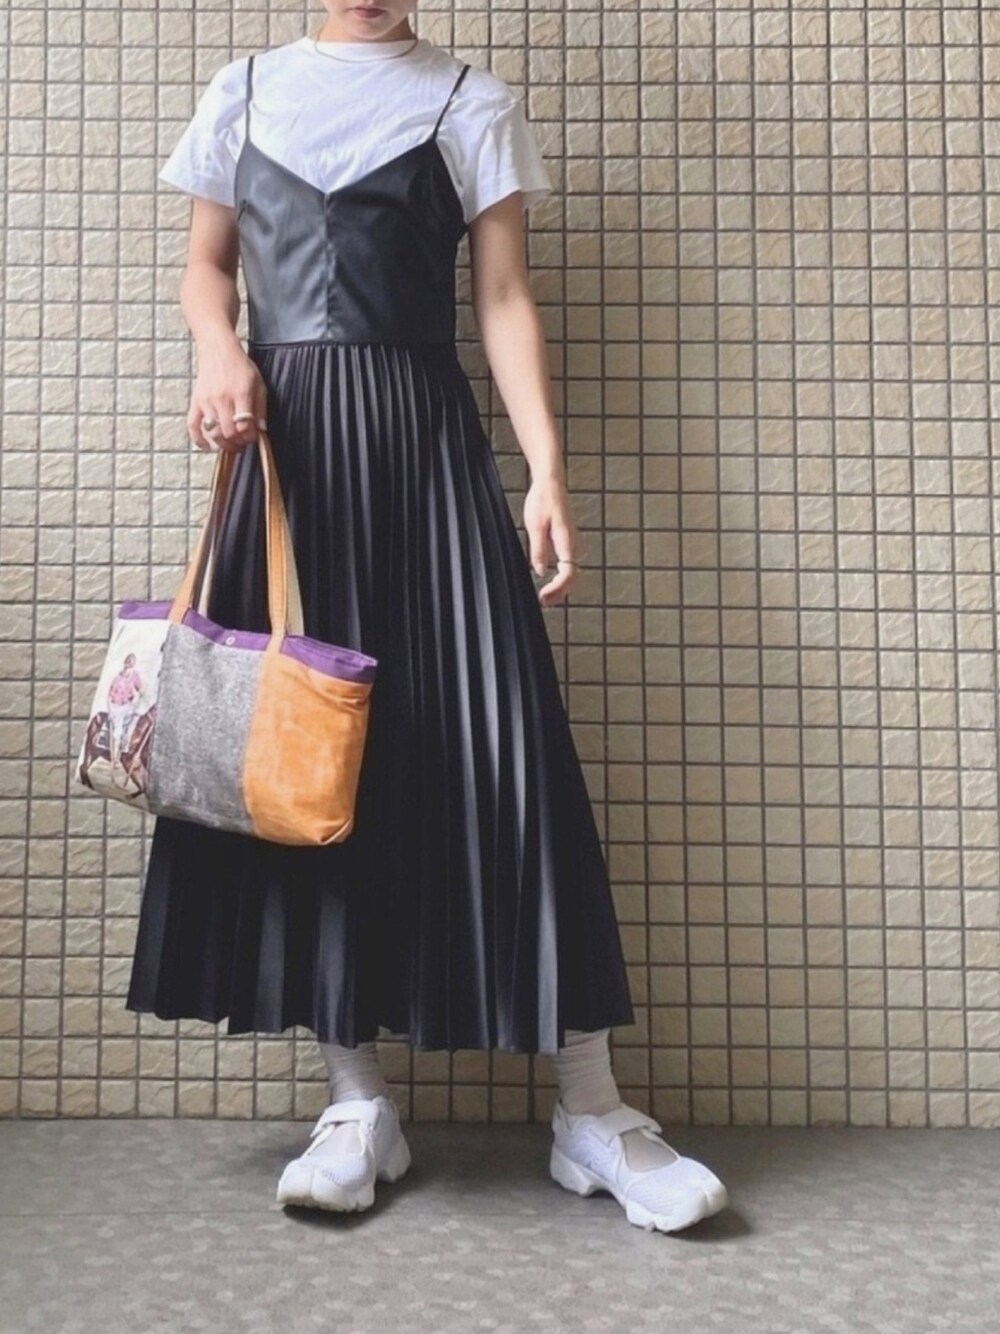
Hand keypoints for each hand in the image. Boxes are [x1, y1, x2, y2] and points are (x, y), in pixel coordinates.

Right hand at [188, 341, 268, 453]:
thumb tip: (261, 430)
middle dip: (238, 443)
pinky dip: (198, 440)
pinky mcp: (196, 401)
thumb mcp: (259, 384)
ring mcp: (207, 401)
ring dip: (223, 444)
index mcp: (240, 394)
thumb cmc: (240, 366)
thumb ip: (261, 408)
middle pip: (229, 433)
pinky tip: (207, 447)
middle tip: (243, 443)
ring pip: (213, 432)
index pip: (244, 426)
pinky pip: (192, 425)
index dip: (250, 437)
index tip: (253, 436)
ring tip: (231, 444)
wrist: (218, 350)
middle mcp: (222, 399)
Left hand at [523, 474, 581, 606]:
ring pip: (570, 572)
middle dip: (559, 593)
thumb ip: (538, 550)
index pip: (568, 574)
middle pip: (572, 577)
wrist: (550, 483)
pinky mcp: (567, 541)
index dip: (558, 589)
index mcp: (567, 541)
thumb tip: (539, 571)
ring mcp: (572, 543)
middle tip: (544, 602)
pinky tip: (550, 582)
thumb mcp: (534, 526)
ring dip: (560, 587)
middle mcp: (573, 544)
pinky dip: (560, 577)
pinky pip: (568, 564)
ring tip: (546, 597)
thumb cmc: (542, 500)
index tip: (544, 597)